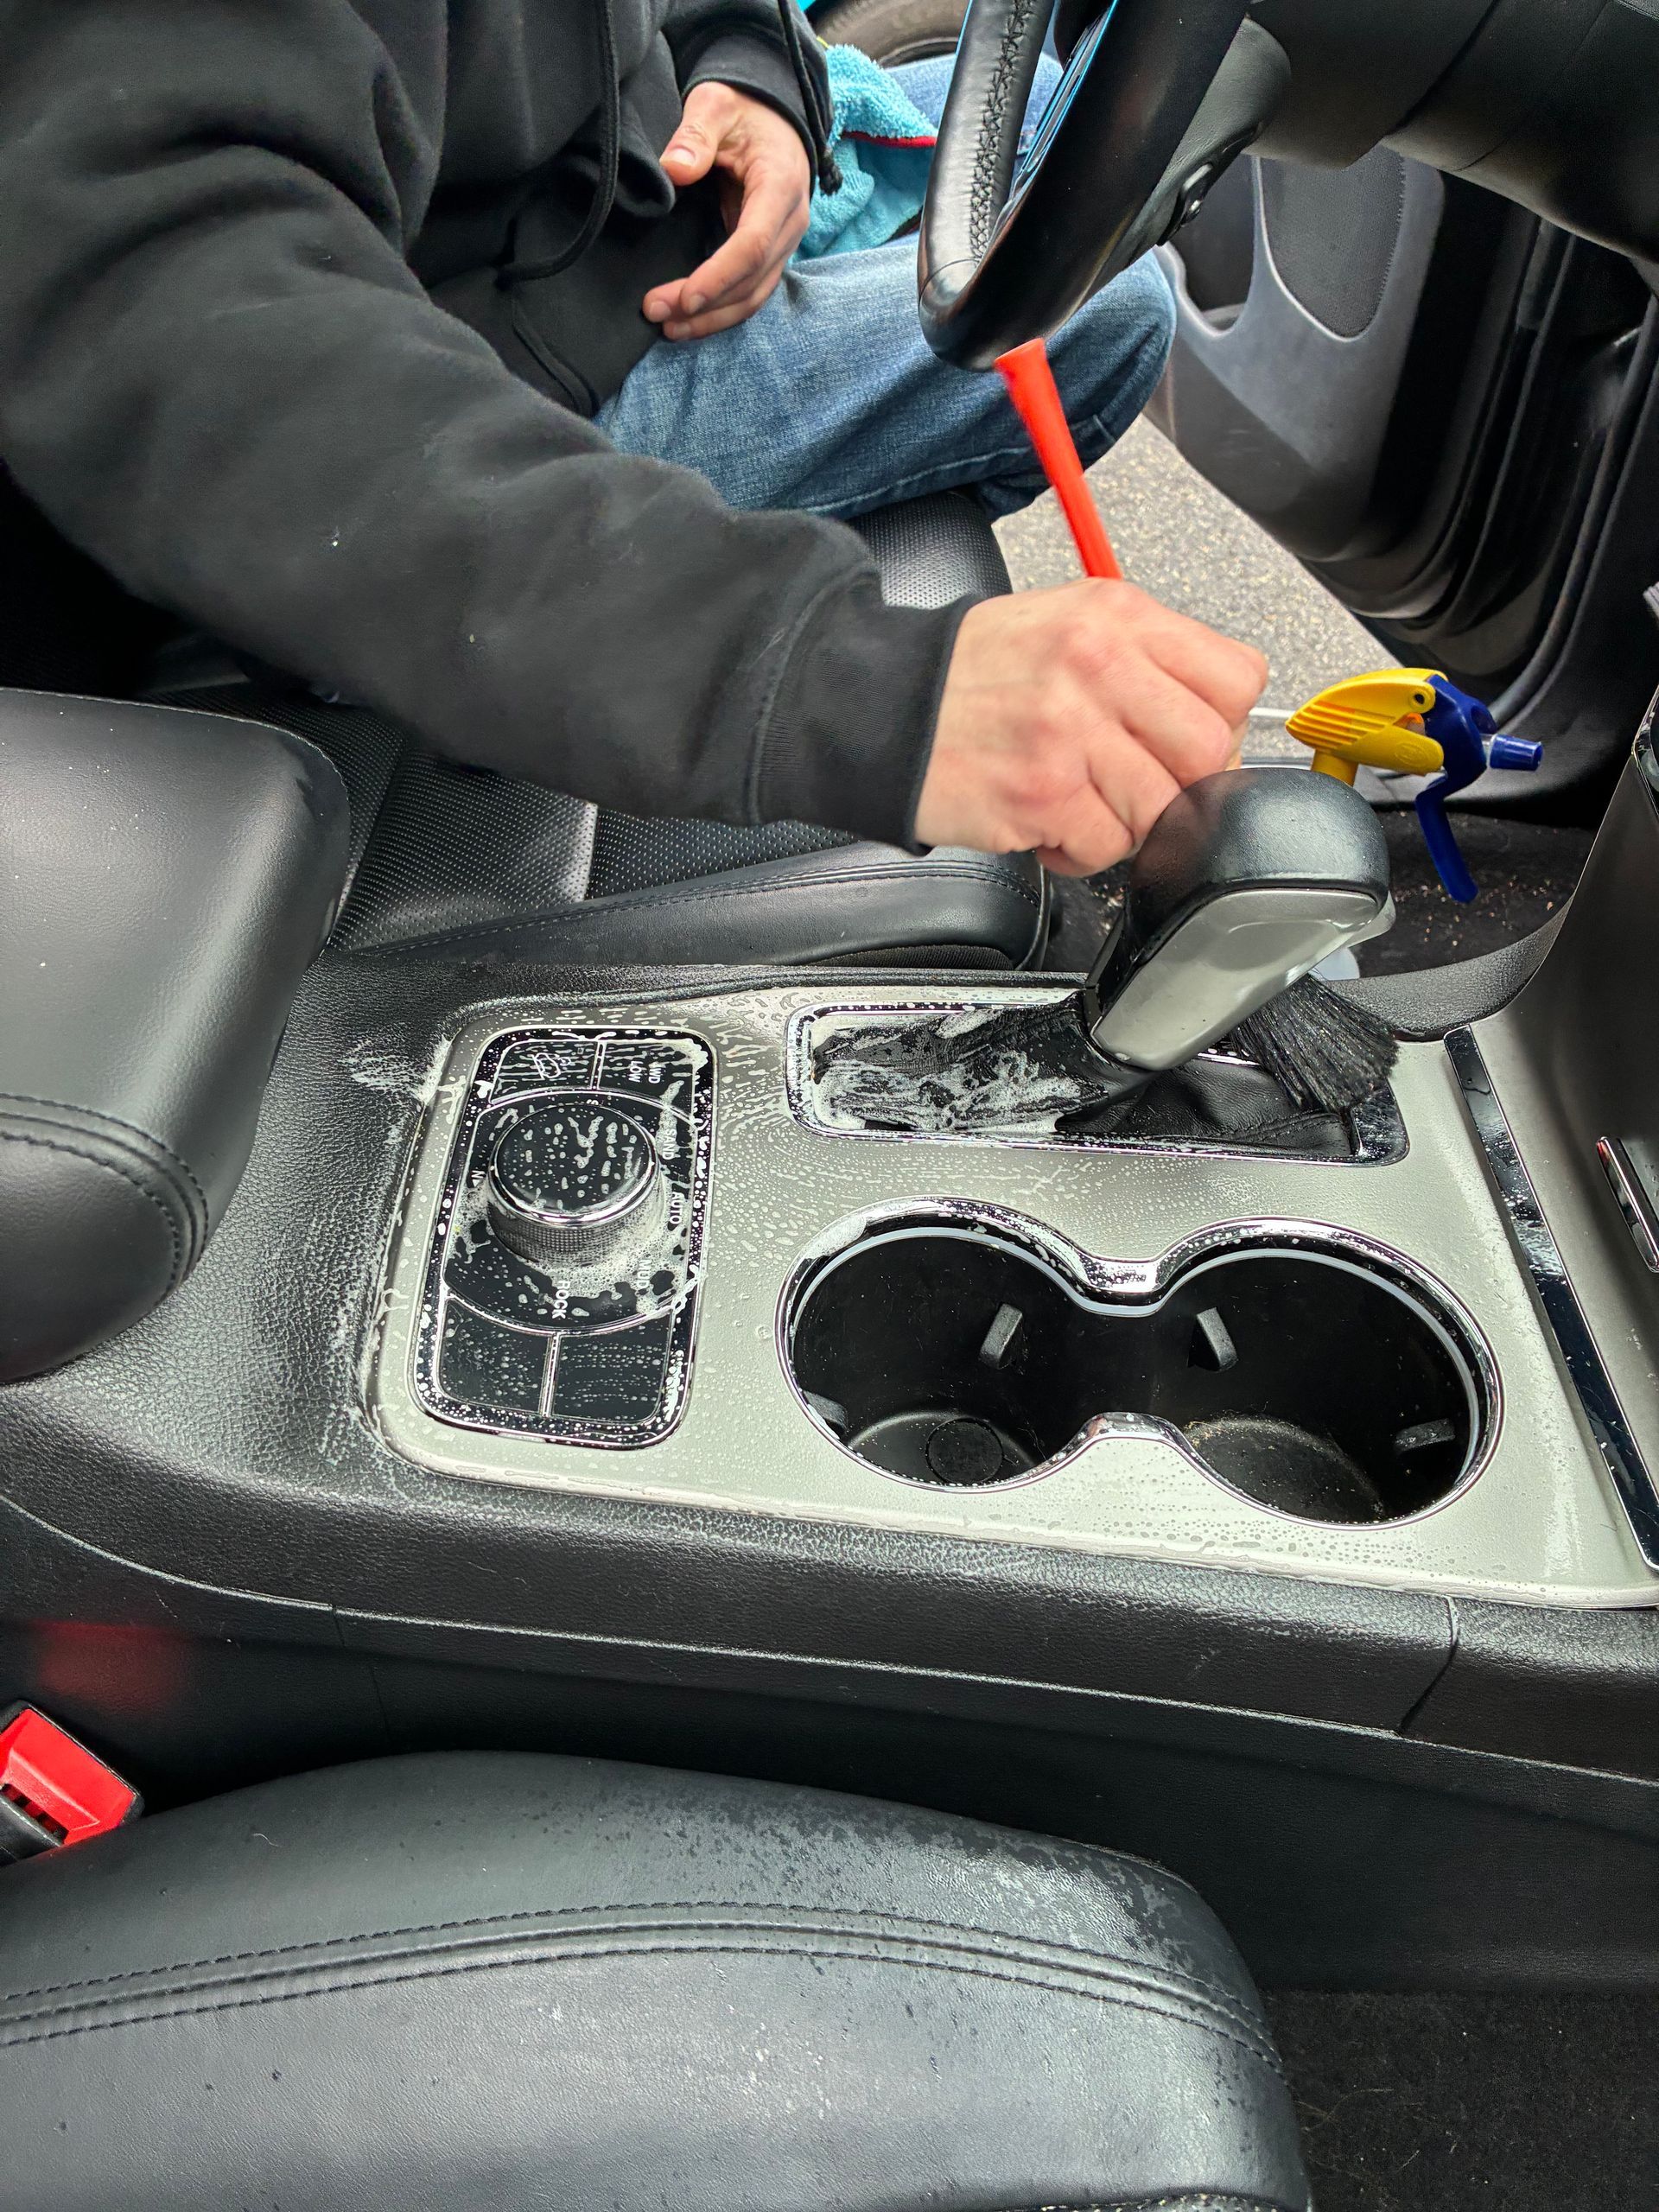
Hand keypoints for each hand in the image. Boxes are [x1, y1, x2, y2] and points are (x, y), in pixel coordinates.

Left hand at [645, 84, 810, 339]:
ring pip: (754, 296)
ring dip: (713, 319)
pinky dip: (721, 311)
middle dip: (707, 306)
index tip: (684, 298)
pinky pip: (750, 292)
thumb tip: (674, 169)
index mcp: (780, 186)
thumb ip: (696, 134)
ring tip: (668, 328)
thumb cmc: (743, 110)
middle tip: (656, 314)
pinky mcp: (770, 254)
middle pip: (753, 280)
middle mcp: (790, 222)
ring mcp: (784, 242)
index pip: (754, 244)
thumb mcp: (715, 105)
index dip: (720, 276)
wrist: (772, 116)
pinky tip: (688, 321)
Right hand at [915, 580, 1266, 873]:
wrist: (876, 706)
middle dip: (1183, 783)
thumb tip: (1213, 727)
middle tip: (1141, 784)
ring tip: (1085, 804)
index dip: (1223, 723)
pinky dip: (1083, 851)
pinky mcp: (1041, 794)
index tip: (1186, 741)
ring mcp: (1071, 732)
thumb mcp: (1064, 624)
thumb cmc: (966, 675)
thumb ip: (1142, 661)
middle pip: (1211, 749)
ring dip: (1128, 823)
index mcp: (1115, 617)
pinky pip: (1107, 846)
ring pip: (1163, 807)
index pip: (1236, 676)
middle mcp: (1098, 665)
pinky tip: (1050, 825)